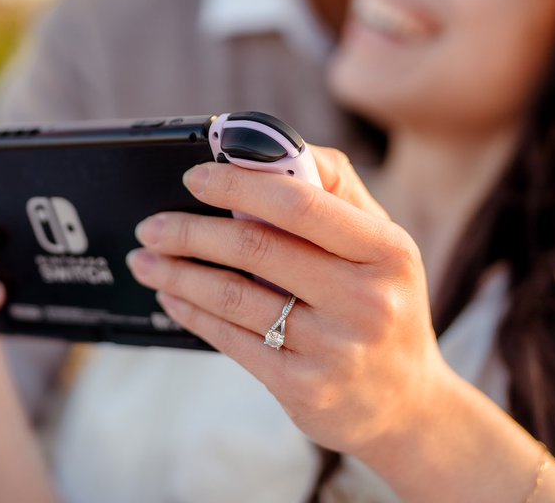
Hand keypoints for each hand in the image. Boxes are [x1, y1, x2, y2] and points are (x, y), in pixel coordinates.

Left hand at [126, 145, 453, 461]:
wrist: (409, 405)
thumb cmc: (383, 301)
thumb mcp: (381, 245)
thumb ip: (331, 190)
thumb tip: (262, 148)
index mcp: (387, 250)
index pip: (301, 203)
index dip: (239, 184)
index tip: (194, 176)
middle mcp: (366, 300)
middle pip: (257, 248)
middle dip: (191, 231)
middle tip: (151, 225)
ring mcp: (335, 349)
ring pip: (234, 297)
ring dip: (177, 273)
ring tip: (145, 259)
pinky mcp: (305, 389)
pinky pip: (232, 340)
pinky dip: (192, 312)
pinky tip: (171, 296)